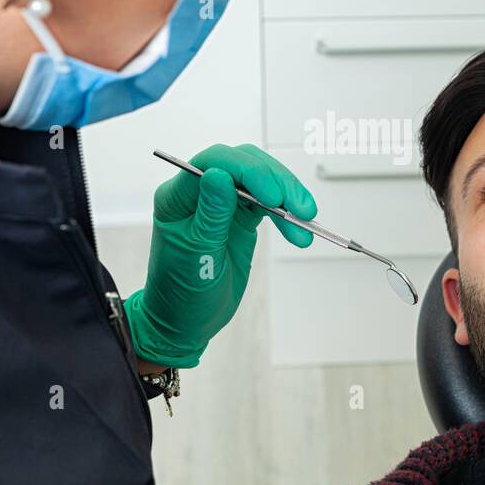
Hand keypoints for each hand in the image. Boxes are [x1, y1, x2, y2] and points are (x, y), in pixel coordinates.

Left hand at [125, 143, 316, 367]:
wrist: (185, 322)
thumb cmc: (181, 294)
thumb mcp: (197, 257)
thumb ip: (211, 215)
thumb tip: (219, 175)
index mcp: (178, 197)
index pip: (215, 162)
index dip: (248, 172)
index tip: (273, 196)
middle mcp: (199, 193)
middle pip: (243, 164)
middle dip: (276, 181)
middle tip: (300, 208)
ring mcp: (221, 204)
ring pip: (260, 180)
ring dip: (288, 197)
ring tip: (306, 220)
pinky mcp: (240, 217)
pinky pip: (268, 203)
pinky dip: (286, 213)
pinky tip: (299, 228)